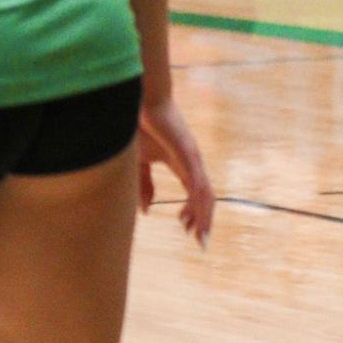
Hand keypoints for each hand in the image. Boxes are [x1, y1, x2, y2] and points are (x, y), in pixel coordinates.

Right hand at [138, 98, 213, 245]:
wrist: (138, 99)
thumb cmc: (137, 125)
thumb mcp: (138, 161)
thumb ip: (143, 184)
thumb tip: (146, 210)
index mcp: (181, 164)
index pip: (194, 193)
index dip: (193, 213)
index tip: (186, 229)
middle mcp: (191, 163)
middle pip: (204, 197)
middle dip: (203, 221)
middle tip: (200, 242)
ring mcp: (191, 158)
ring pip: (204, 194)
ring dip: (204, 216)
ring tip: (200, 235)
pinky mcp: (187, 154)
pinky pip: (196, 183)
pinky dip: (197, 202)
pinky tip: (193, 215)